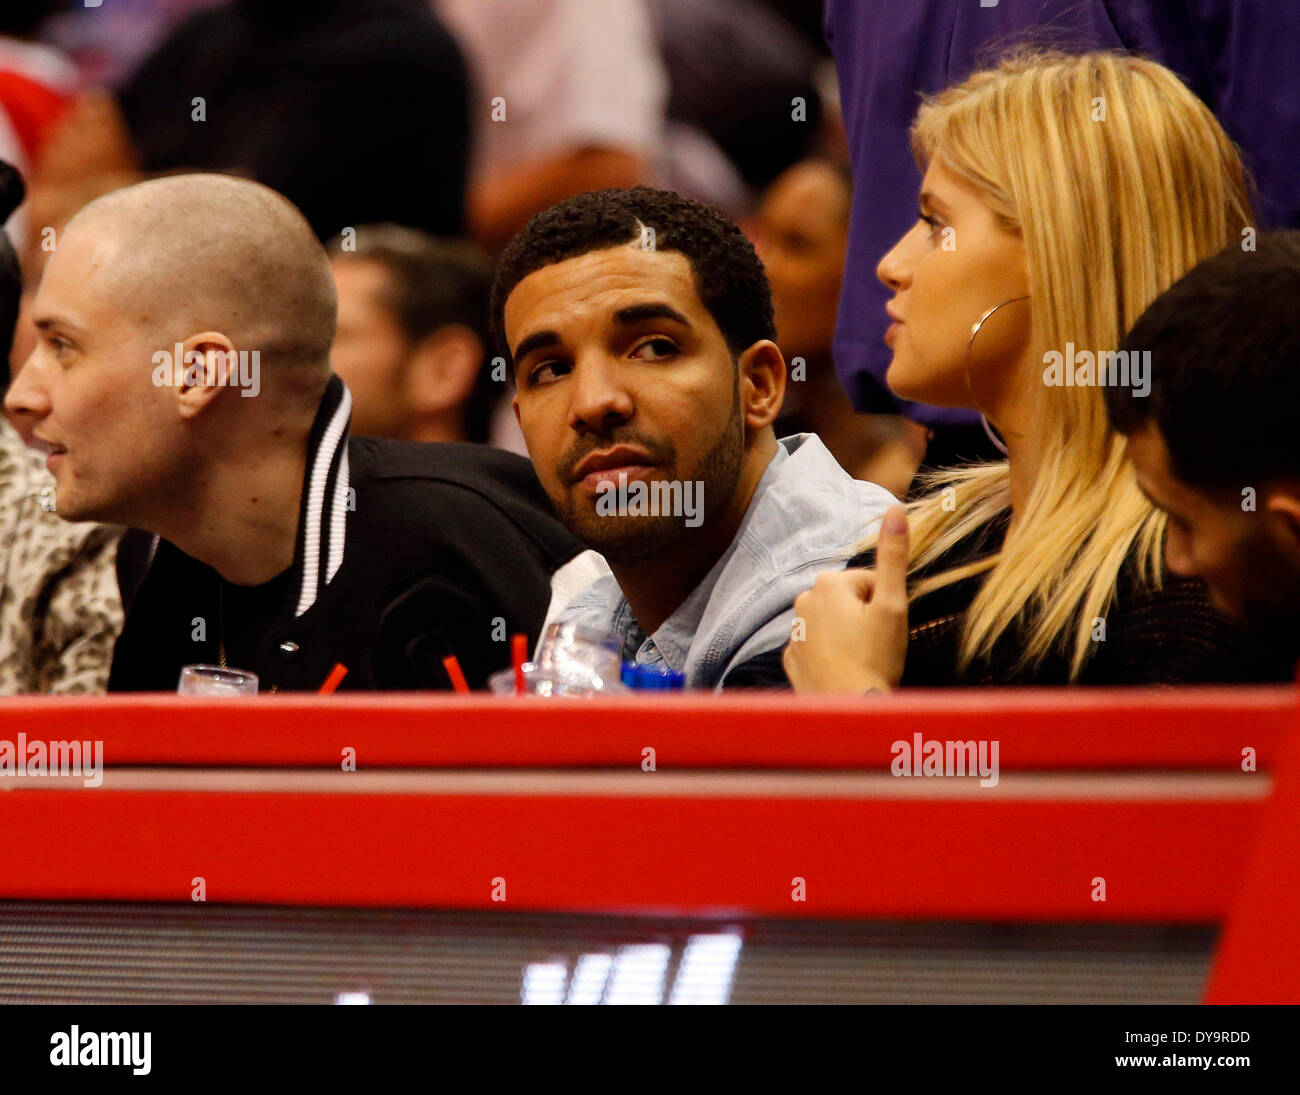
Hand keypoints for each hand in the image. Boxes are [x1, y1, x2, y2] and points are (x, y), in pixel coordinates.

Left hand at [783, 504, 909, 693]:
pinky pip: (818, 648)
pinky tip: (844, 672)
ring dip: (848, 637)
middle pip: (849, 601)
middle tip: (877, 646)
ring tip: (862, 661)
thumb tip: (896, 509)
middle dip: (865, 618)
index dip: (886, 604)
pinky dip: (831, 656)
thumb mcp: (893, 605)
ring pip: (833, 624)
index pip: (870, 583)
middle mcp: (803, 601)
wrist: (850, 710)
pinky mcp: (791, 659)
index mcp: (828, 583)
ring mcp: (794, 632)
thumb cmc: (875, 659)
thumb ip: (893, 556)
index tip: (887, 629)